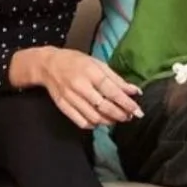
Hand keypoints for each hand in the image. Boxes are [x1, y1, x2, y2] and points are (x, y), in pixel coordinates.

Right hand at [28, 46, 142, 128]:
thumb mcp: (98, 63)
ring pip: (93, 117)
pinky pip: (81, 122)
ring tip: (116, 119)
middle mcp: (80, 86)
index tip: (138, 111)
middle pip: (103, 106)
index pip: (112, 91)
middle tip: (129, 117)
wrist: (48, 65)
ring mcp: (70, 98)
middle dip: (119, 115)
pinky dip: (93, 125)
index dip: (126, 103)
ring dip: (108, 121)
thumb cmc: (76, 62)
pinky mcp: (63, 107)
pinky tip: (99, 121)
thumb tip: (134, 91)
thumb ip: (116, 79)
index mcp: (91, 72)